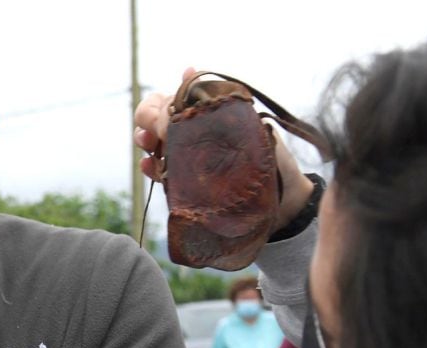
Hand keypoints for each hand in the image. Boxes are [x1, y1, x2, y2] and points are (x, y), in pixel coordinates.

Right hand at [134, 68, 313, 232]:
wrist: (282, 198)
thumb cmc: (269, 154)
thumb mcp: (245, 120)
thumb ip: (214, 97)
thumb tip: (187, 70)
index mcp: (203, 112)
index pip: (169, 99)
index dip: (162, 106)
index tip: (172, 118)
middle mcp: (190, 131)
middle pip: (152, 117)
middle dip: (147, 119)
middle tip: (155, 132)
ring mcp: (184, 156)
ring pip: (150, 142)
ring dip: (143, 140)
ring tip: (148, 146)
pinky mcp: (182, 183)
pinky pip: (157, 172)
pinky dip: (149, 168)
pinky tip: (149, 166)